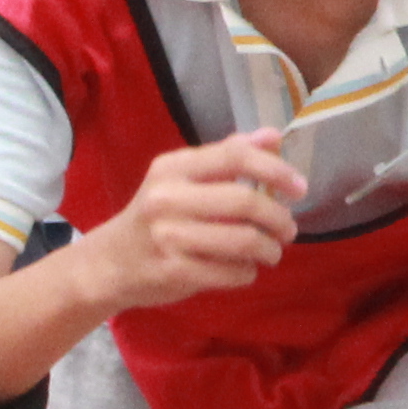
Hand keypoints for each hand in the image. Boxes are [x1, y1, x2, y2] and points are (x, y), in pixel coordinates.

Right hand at [94, 132, 304, 307]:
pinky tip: (244, 269)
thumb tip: (273, 136)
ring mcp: (169, 237)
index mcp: (172, 168)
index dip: (275, 170)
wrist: (107, 264)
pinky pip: (232, 272)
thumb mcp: (179, 178)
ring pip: (244, 240)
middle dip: (279, 218)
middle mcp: (168, 198)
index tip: (300, 187)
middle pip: (246, 201)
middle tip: (288, 229)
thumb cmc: (152, 217)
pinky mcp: (174, 271)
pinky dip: (248, 272)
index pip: (235, 157)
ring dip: (269, 249)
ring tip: (271, 251)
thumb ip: (225, 156)